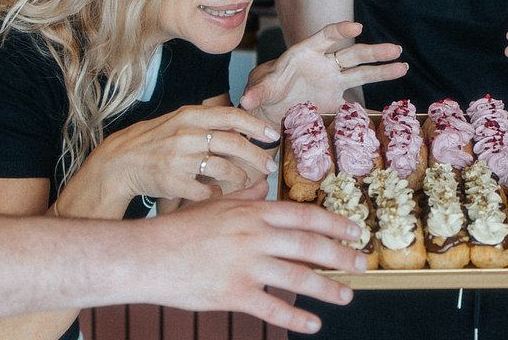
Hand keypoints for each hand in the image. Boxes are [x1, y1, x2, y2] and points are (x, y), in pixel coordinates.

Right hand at [79, 104, 278, 205]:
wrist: (120, 163)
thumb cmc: (153, 142)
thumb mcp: (178, 122)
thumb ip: (207, 123)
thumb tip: (243, 129)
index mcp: (190, 116)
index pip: (232, 116)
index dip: (257, 125)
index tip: (273, 135)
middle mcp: (187, 135)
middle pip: (235, 144)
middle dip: (257, 157)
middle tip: (269, 166)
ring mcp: (180, 159)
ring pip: (224, 169)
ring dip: (239, 178)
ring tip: (242, 181)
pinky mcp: (175, 182)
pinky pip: (207, 191)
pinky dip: (216, 195)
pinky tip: (216, 194)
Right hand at [146, 197, 365, 331]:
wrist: (146, 255)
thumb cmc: (178, 229)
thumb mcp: (215, 204)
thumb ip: (244, 195)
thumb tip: (264, 184)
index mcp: (253, 212)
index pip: (304, 216)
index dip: (334, 224)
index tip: (355, 231)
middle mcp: (255, 236)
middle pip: (310, 245)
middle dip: (341, 256)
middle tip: (361, 264)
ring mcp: (246, 265)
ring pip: (299, 277)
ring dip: (328, 288)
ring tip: (346, 295)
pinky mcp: (234, 293)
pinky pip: (273, 307)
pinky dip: (297, 317)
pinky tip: (314, 324)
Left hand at [239, 22, 404, 118]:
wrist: (271, 106)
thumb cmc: (266, 89)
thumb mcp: (261, 89)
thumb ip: (257, 92)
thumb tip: (248, 100)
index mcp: (306, 52)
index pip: (326, 36)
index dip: (340, 31)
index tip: (356, 28)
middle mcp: (324, 63)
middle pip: (352, 53)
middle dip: (373, 51)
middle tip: (395, 50)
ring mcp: (333, 80)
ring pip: (361, 72)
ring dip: (382, 69)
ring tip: (403, 65)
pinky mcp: (336, 98)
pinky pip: (357, 100)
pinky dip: (372, 103)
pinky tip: (389, 108)